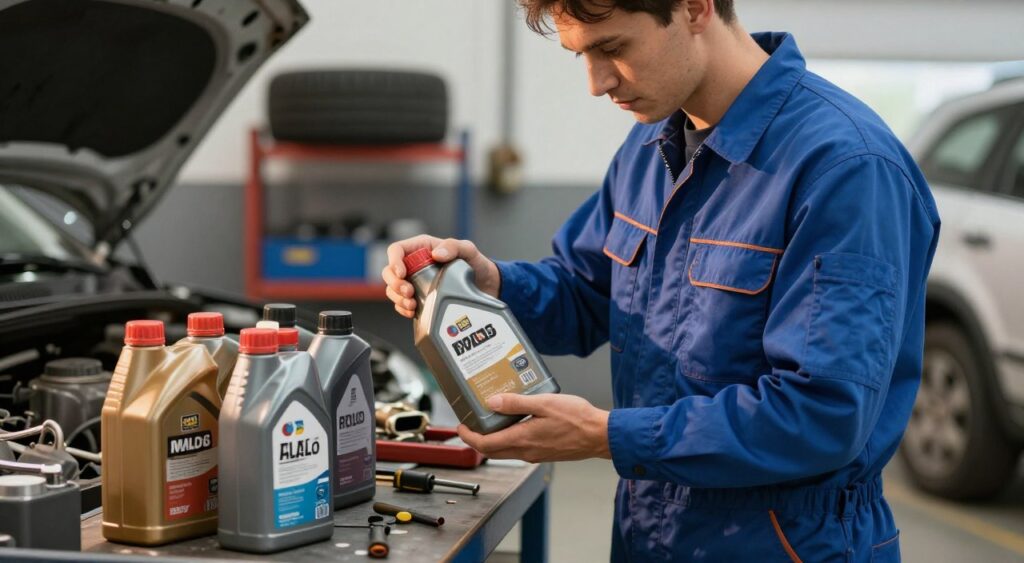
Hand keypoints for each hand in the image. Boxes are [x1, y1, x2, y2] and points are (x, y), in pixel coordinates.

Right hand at [381, 235, 501, 318]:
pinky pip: (402, 303)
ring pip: (393, 289)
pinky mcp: (419, 298)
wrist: (486, 286)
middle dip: (395, 284)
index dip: (394, 262)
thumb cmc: (476, 263)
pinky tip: (413, 312)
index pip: (396, 250)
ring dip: (398, 299)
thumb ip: (453, 246)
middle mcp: (415, 265)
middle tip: (408, 292)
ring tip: (411, 305)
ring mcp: (416, 282)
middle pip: (389, 272)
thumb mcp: (468, 250)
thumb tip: (437, 254)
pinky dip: (403, 309)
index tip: (402, 274)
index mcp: (422, 248)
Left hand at [457, 393, 610, 462]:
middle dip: (477, 439)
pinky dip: (509, 439)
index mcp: (522, 439)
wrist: (600, 436)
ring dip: (493, 439)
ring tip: (491, 420)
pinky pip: (519, 449)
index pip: (485, 445)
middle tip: (470, 425)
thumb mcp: (544, 403)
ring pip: (505, 451)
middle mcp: (526, 451)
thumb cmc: (577, 419)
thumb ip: (516, 404)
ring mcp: (535, 454)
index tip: (461, 426)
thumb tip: (492, 403)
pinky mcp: (544, 453)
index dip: (468, 437)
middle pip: (492, 451)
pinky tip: (516, 423)